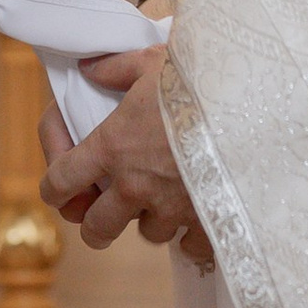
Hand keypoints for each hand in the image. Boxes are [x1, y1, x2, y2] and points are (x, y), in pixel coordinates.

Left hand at [38, 44, 210, 256]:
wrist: (255, 106)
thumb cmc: (199, 79)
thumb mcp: (152, 61)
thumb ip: (115, 68)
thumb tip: (89, 68)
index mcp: (113, 146)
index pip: (61, 182)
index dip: (52, 189)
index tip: (57, 190)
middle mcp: (135, 185)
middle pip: (97, 229)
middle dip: (95, 224)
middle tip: (103, 212)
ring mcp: (171, 208)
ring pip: (147, 234)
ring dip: (148, 220)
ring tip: (159, 200)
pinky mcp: (207, 222)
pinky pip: (191, 247)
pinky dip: (190, 236)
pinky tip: (196, 216)